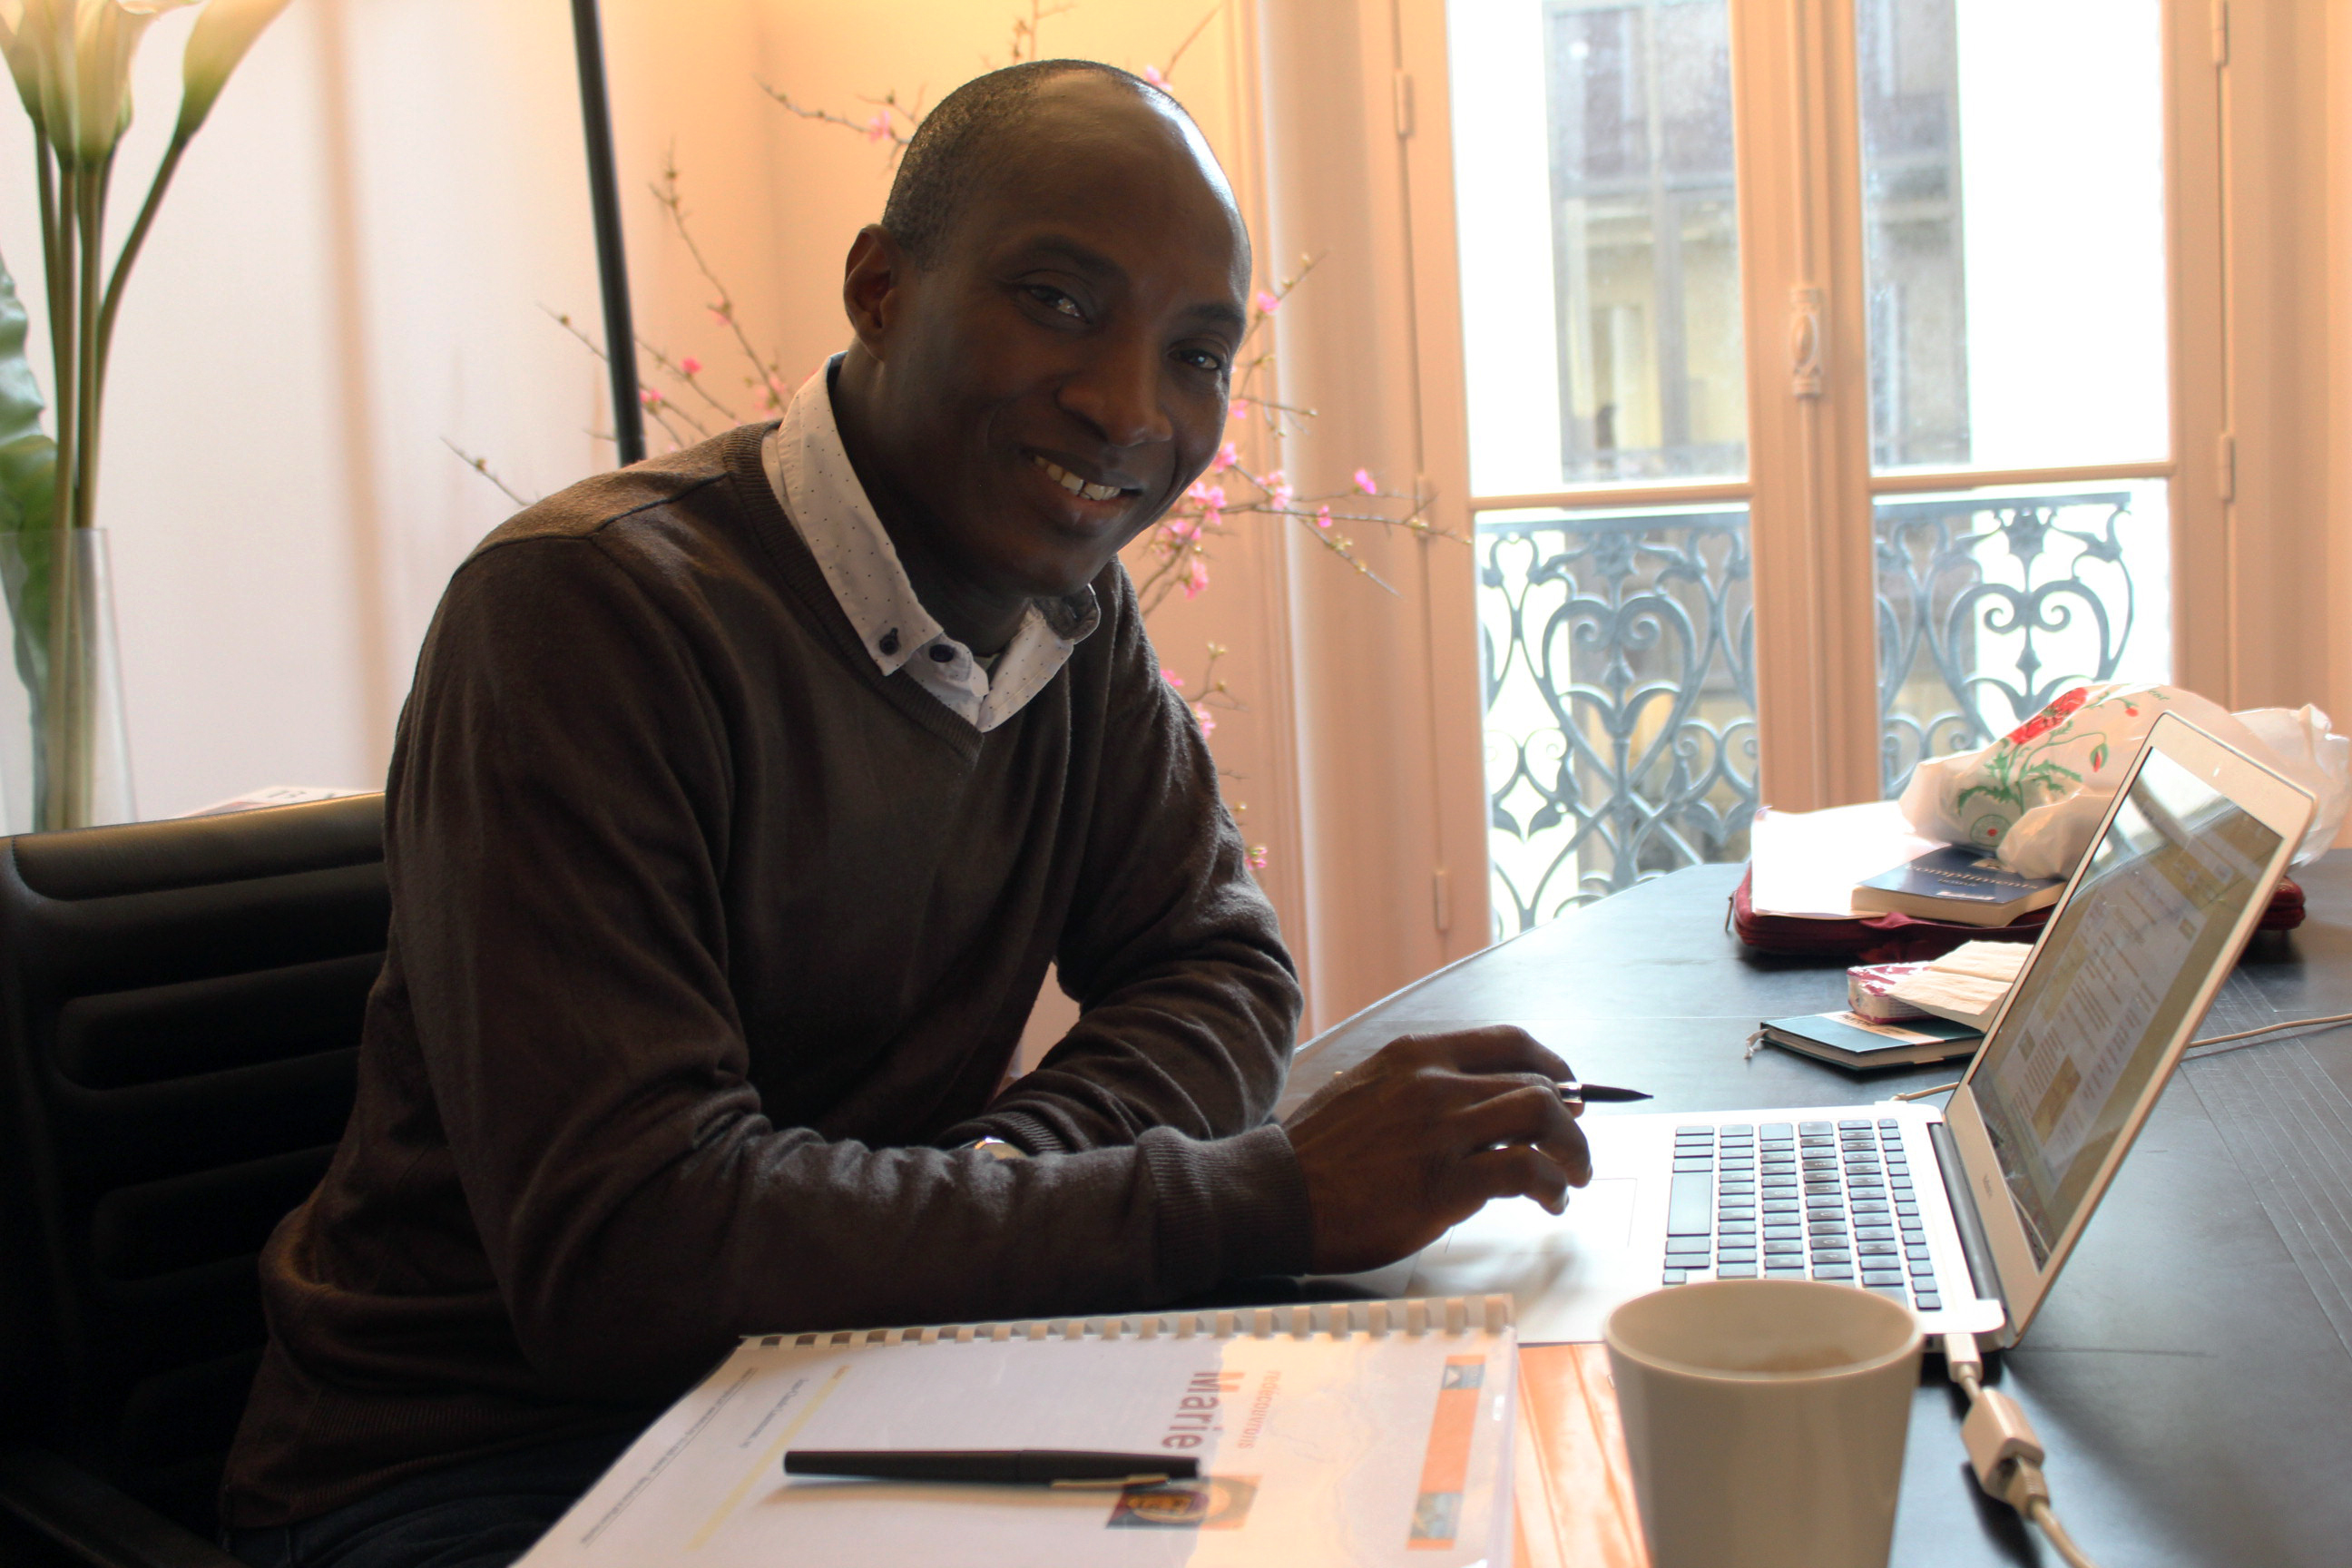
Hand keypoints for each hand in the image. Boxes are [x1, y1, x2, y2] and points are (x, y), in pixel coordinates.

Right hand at [1281, 1025, 1592, 1274]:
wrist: (1271, 1195)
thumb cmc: (1314, 1156)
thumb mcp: (1363, 1092)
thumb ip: (1415, 1091)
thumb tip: (1465, 1106)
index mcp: (1414, 1056)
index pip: (1508, 1041)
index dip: (1552, 1065)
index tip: (1566, 1088)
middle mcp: (1433, 1084)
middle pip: (1535, 1079)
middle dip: (1571, 1114)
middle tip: (1574, 1145)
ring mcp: (1440, 1131)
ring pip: (1542, 1113)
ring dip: (1572, 1146)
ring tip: (1573, 1173)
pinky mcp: (1445, 1183)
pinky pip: (1525, 1169)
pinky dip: (1551, 1183)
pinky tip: (1549, 1200)